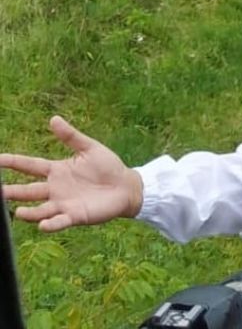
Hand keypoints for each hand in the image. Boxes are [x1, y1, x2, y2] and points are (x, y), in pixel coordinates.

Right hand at [0, 116, 142, 231]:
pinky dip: (51, 224)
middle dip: (11, 192)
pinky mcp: (76, 216)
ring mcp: (63, 203)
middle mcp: (55, 188)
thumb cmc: (108, 166)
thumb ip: (71, 136)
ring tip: (18, 212)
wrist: (126, 186)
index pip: (29, 165)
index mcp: (56, 170)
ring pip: (40, 210)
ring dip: (29, 213)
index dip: (12, 162)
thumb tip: (54, 119)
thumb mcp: (89, 148)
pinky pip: (60, 221)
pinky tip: (43, 225)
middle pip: (28, 190)